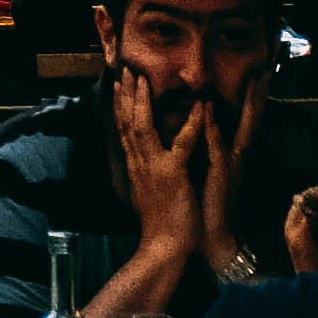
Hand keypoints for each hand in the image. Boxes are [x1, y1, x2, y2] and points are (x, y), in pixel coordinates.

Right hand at [108, 58, 228, 302]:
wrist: (164, 247)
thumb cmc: (160, 225)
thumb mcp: (145, 194)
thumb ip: (143, 173)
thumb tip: (138, 161)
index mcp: (136, 167)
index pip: (124, 130)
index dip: (120, 106)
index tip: (118, 85)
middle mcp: (140, 163)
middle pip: (127, 123)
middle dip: (125, 95)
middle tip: (124, 70)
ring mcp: (154, 168)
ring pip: (142, 127)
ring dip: (142, 101)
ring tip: (143, 78)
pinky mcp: (173, 175)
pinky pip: (183, 144)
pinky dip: (191, 124)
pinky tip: (199, 106)